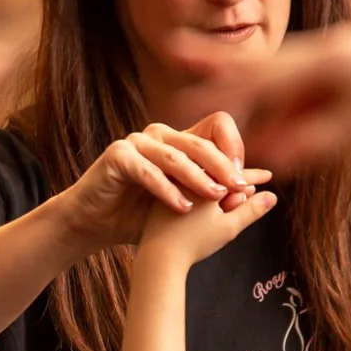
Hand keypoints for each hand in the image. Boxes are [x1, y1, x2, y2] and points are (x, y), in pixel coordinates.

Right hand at [58, 118, 249, 249]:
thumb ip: (214, 196)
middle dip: (222, 166)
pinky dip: (167, 190)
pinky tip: (182, 208)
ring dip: (198, 177)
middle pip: (200, 141)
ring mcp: (137, 143)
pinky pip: (147, 171)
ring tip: (215, 198)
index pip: (216, 126)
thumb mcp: (183, 205)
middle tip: (238, 187)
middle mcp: (159, 136)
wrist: (96, 224)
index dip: (234, 148)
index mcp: (178, 142)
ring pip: (175, 156)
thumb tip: (255, 192)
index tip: (244, 180)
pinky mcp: (118, 156)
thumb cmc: (139, 216)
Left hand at [140, 171, 274, 267]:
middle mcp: (187, 175)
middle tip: (252, 190)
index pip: (235, 174)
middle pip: (220, 174)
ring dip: (221, 187)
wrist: (159, 256)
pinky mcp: (163, 194)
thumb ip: (252, 210)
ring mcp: (173, 183)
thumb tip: (272, 197)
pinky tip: (212, 204)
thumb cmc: (194, 242)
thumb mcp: (229, 227)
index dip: (254, 176)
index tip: (268, 175)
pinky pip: (189, 186)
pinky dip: (203, 191)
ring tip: (235, 198)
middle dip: (237, 182)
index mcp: (204, 179)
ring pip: (204, 180)